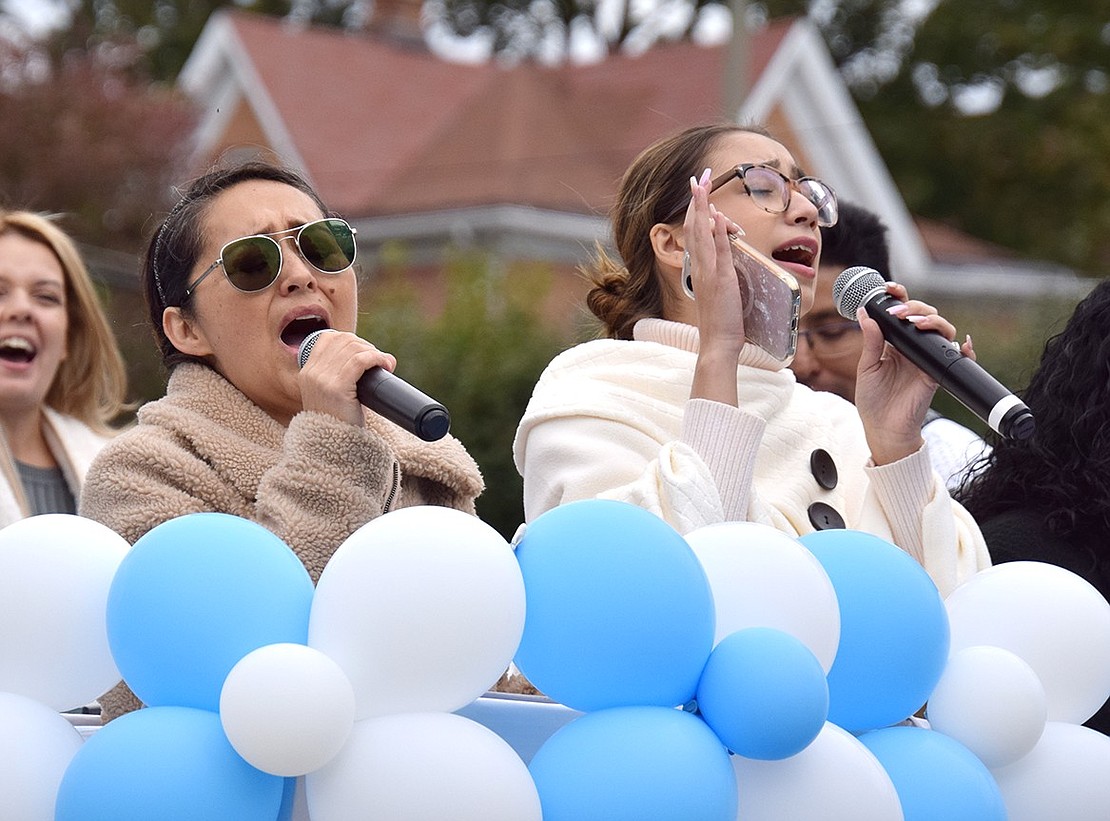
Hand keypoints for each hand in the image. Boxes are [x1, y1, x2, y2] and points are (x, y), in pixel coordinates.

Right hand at [298, 330, 396, 426]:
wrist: (332, 449)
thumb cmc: (339, 423)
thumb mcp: (331, 395)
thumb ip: (340, 376)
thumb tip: (372, 357)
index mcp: (307, 372)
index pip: (327, 338)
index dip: (350, 340)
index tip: (365, 352)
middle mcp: (311, 373)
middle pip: (343, 341)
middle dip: (365, 345)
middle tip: (379, 360)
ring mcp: (322, 380)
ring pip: (353, 348)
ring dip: (374, 352)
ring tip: (385, 363)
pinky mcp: (336, 388)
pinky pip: (359, 361)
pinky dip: (376, 358)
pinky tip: (386, 364)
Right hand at [684, 169, 745, 404]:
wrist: (718, 343)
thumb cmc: (723, 321)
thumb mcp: (722, 291)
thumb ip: (722, 271)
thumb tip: (728, 253)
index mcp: (702, 269)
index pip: (696, 233)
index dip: (697, 210)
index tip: (698, 190)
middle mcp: (701, 268)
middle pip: (695, 227)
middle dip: (696, 200)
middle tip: (697, 177)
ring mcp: (709, 273)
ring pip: (702, 234)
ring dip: (702, 208)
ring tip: (701, 185)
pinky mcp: (721, 281)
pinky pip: (718, 253)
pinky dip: (717, 234)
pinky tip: (718, 217)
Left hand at [853, 283, 970, 464]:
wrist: (883, 428)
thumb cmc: (873, 399)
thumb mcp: (867, 367)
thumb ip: (871, 341)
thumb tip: (866, 313)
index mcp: (894, 342)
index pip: (902, 313)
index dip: (899, 297)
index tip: (889, 288)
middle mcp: (913, 347)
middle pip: (924, 315)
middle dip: (914, 308)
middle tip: (899, 313)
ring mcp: (926, 358)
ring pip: (941, 330)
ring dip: (932, 322)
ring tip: (916, 325)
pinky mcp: (936, 373)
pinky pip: (954, 357)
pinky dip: (964, 350)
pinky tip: (961, 344)